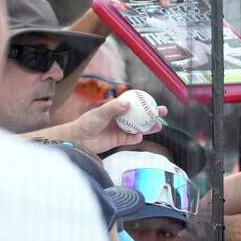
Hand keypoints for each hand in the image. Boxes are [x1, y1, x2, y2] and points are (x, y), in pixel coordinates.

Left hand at [49, 96, 168, 153]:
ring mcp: (120, 129)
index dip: (145, 101)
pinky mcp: (119, 141)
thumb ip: (113, 108)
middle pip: (140, 115)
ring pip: (138, 127)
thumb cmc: (86, 123)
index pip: (134, 103)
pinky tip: (138, 136)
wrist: (79, 140)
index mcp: (117, 108)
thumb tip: (127, 104)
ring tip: (157, 126)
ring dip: (148, 127)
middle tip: (162, 112)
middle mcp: (121, 118)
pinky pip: (131, 139)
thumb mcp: (100, 113)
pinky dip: (136, 138)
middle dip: (152, 114)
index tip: (155, 100)